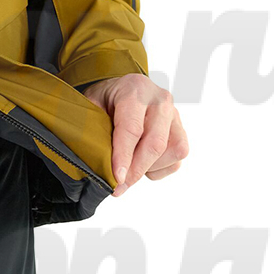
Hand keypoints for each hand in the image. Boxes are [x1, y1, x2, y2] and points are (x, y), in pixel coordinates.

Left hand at [80, 74, 188, 195]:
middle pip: (155, 143)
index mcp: (135, 90)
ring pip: (172, 152)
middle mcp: (160, 101)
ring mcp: (174, 116)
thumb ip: (93, 126)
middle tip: (119, 186)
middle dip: (136, 169)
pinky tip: (142, 164)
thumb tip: (92, 162)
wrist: (125, 88)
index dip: (124, 155)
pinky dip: (159, 169)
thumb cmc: (108, 97)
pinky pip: (177, 159)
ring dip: (149, 168)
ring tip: (130, 169)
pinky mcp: (181, 131)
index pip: (132, 127)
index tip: (117, 177)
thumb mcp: (93, 103)